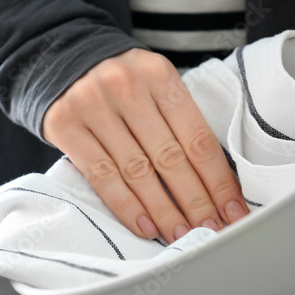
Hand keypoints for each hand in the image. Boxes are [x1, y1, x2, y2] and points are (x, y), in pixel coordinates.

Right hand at [42, 48, 247, 241]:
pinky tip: (145, 226)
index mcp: (159, 75)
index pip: (196, 137)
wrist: (62, 59)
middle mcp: (126, 87)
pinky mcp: (65, 125)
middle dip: (195, 201)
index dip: (217, 180)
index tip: (232, 210)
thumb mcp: (154, 85)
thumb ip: (178, 120)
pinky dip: (126, 206)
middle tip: (211, 231)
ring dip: (163, 210)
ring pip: (137, 171)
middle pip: (169, 157)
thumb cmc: (121, 82)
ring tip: (181, 235)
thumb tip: (212, 182)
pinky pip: (101, 175)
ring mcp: (92, 105)